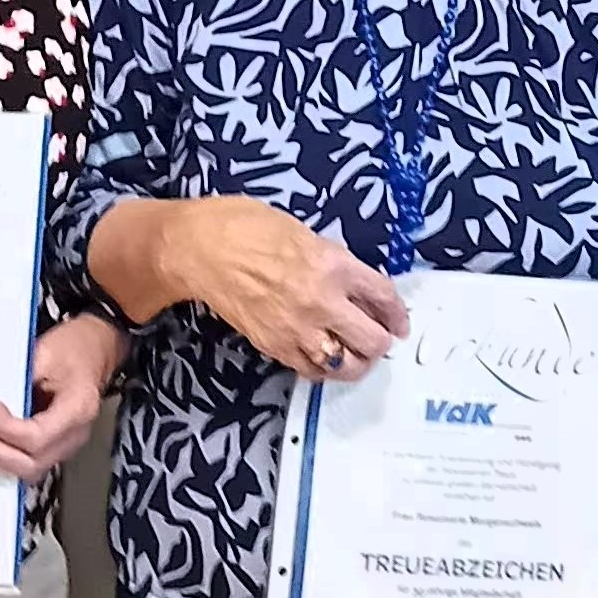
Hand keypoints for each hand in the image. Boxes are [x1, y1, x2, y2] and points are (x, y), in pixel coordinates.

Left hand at [0, 314, 124, 480]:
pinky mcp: (51, 448)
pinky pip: (22, 465)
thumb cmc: (75, 348)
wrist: (91, 351)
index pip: (37, 437)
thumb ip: (17, 374)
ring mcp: (63, 446)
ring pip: (25, 472)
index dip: (5, 427)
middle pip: (30, 465)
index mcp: (78, 408)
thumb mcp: (46, 350)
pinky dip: (0, 456)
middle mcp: (73, 435)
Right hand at [138, 198, 409, 379]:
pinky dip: (324, 368)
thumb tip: (353, 284)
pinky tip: (324, 357)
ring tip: (356, 354)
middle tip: (379, 338)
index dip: (397, 313)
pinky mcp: (274, 346)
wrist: (198, 249)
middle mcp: (322, 301)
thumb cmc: (245, 226)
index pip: (382, 296)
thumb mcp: (302, 232)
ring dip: (358, 361)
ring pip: (346, 364)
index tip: (399, 322)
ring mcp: (298, 328)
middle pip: (372, 339)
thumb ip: (332, 260)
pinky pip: (312, 370)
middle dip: (382, 340)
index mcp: (333, 264)